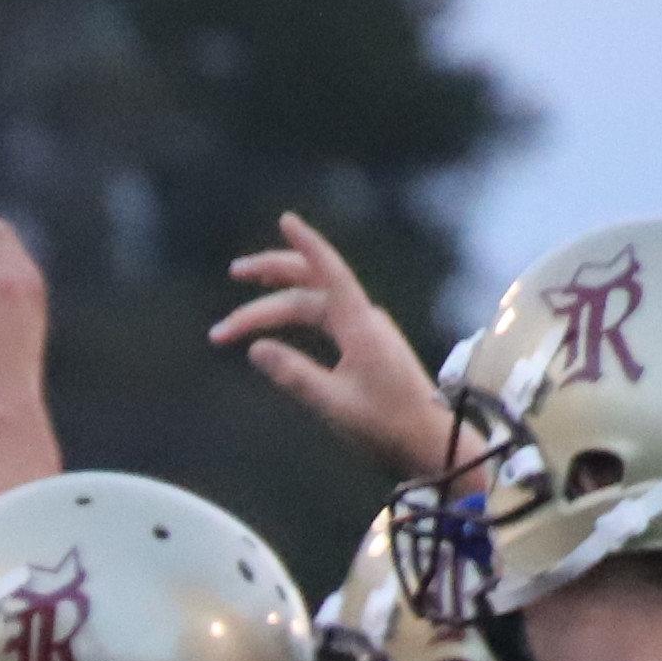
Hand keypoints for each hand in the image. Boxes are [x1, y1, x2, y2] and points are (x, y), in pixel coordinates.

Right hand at [212, 212, 456, 476]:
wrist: (427, 441)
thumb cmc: (386, 425)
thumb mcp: (333, 404)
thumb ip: (294, 374)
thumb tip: (256, 349)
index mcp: (359, 326)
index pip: (329, 273)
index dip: (306, 244)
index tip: (286, 219)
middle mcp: (362, 319)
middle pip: (310, 285)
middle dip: (270, 276)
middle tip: (234, 272)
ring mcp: (364, 330)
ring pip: (312, 304)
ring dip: (273, 307)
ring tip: (236, 317)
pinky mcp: (364, 345)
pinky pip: (322, 319)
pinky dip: (293, 318)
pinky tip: (275, 328)